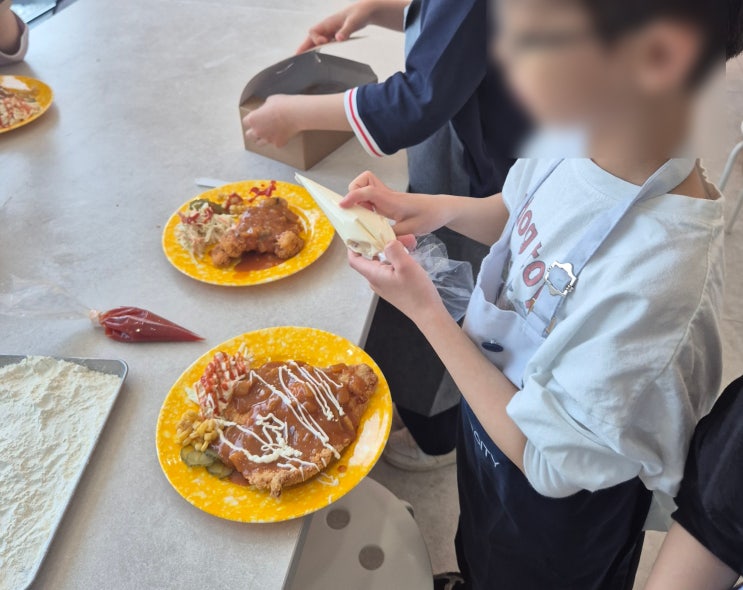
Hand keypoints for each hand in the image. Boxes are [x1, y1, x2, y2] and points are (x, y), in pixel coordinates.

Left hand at [243, 95, 300, 147]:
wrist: (296, 113)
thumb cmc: (283, 104)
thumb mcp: (269, 101)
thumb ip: (263, 109)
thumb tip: (265, 111)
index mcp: (253, 119)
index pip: (245, 122)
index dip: (251, 120)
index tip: (256, 118)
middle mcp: (257, 131)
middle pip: (249, 135)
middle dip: (253, 132)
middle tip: (260, 128)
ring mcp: (267, 139)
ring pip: (259, 143)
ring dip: (262, 138)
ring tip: (269, 133)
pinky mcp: (278, 144)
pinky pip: (275, 144)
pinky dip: (278, 140)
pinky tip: (283, 134)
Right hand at [296, 4, 375, 52]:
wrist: (367, 11)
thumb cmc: (360, 13)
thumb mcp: (354, 21)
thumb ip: (346, 30)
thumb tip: (338, 39)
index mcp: (328, 22)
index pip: (314, 31)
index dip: (315, 39)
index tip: (324, 43)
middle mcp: (326, 27)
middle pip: (311, 37)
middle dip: (304, 47)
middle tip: (296, 57)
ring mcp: (330, 31)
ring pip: (315, 41)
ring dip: (309, 49)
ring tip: (303, 60)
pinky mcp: (334, 35)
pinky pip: (323, 43)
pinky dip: (318, 49)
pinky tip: (317, 56)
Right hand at [340, 171, 454, 235]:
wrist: (441, 209)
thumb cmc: (429, 216)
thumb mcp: (411, 229)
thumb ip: (392, 234)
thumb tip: (377, 239)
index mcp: (391, 200)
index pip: (368, 191)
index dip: (353, 197)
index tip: (342, 206)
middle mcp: (387, 195)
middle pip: (364, 181)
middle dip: (354, 191)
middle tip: (355, 210)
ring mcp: (387, 197)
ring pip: (366, 187)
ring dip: (358, 197)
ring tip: (361, 215)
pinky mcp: (388, 201)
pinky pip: (371, 197)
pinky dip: (365, 203)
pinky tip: (369, 218)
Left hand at [348, 240, 446, 325]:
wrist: (428, 313)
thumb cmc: (416, 291)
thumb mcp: (405, 266)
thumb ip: (394, 250)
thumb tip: (388, 241)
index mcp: (374, 275)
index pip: (354, 259)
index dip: (353, 246)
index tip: (359, 233)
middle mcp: (375, 280)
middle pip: (371, 257)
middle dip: (382, 242)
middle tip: (397, 234)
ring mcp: (384, 284)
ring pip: (383, 261)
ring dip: (393, 250)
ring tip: (409, 242)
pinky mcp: (394, 286)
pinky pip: (391, 268)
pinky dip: (397, 258)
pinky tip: (410, 253)